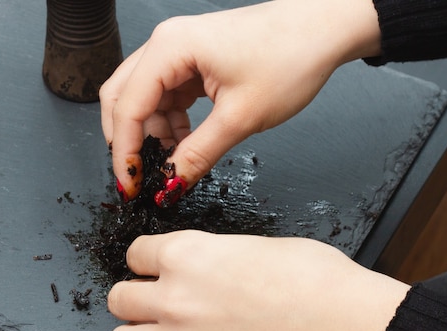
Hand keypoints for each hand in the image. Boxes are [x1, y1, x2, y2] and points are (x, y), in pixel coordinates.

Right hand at [100, 0, 380, 201]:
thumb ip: (198, 154)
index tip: (131, 185)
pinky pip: (167, 96)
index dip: (124, 152)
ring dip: (153, 133)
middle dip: (129, 141)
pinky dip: (171, 122)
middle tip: (142, 176)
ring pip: (144, 99)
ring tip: (176, 161)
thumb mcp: (240, 117)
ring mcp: (179, 51)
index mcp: (170, 48)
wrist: (323, 30)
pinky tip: (187, 142)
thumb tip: (169, 183)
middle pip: (123, 98)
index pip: (126, 106)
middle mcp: (167, 44)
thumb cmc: (290, 57)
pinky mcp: (194, 61)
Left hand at [108, 230, 408, 330]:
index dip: (147, 262)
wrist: (339, 320)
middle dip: (135, 299)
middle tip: (157, 305)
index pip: (135, 254)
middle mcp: (174, 296)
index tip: (156, 270)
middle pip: (119, 299)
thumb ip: (214, 255)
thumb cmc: (311, 277)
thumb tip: (207, 266)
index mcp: (188, 254)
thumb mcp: (254, 244)